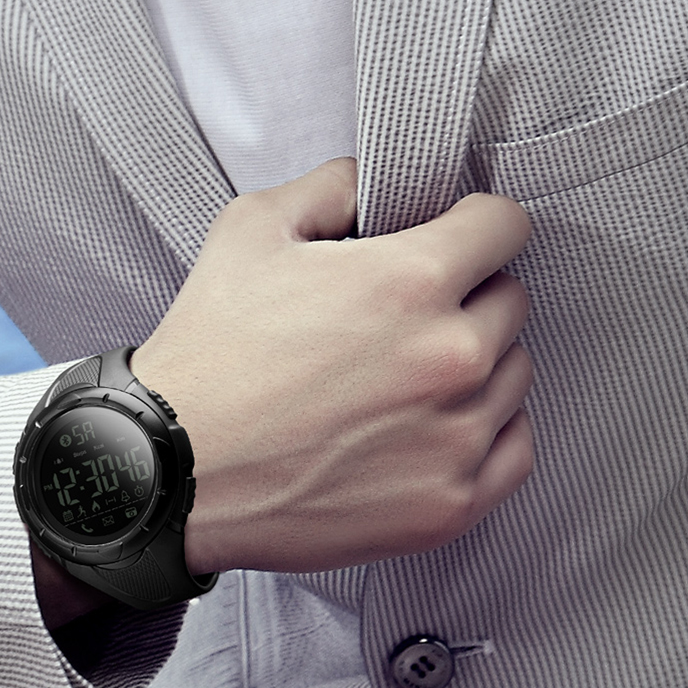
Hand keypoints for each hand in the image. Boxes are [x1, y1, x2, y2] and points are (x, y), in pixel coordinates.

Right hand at [130, 158, 533, 574]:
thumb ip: (332, 188)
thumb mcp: (249, 232)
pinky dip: (484, 435)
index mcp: (410, 282)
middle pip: (511, 303)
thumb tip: (377, 182)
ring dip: (475, 370)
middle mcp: (448, 359)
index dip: (475, 226)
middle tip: (406, 320)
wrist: (173, 473)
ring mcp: (454, 439)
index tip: (456, 243)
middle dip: (467, 299)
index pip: (505, 226)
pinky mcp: (447, 505)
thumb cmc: (208, 359)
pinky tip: (431, 430)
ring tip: (405, 382)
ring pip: (514, 377)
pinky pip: (513, 451)